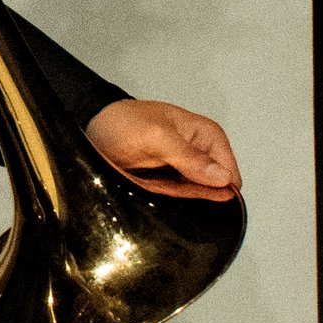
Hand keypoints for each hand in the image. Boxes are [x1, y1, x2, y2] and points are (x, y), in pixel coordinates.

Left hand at [86, 98, 240, 201]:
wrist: (92, 127)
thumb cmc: (122, 122)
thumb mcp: (156, 137)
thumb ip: (189, 158)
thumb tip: (222, 178)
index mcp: (207, 136)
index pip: (230, 175)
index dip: (218, 191)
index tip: (191, 191)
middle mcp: (200, 154)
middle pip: (214, 191)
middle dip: (194, 197)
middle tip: (164, 186)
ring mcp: (183, 171)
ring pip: (194, 199)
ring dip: (175, 198)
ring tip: (151, 183)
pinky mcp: (167, 184)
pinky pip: (175, 201)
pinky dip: (165, 201)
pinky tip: (150, 190)